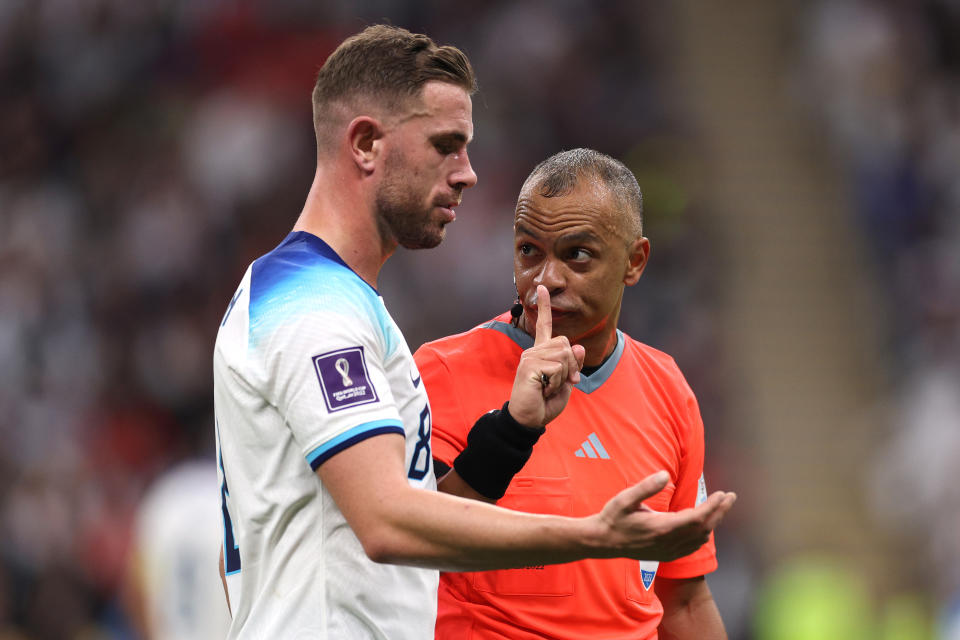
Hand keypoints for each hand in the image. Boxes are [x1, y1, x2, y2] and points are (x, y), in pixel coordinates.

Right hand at [507, 285, 584, 426]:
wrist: (529, 419)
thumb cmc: (545, 402)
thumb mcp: (566, 382)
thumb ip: (573, 364)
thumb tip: (577, 346)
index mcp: (541, 352)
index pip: (544, 325)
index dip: (545, 307)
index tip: (542, 287)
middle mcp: (534, 351)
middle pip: (566, 344)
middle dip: (570, 366)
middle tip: (557, 383)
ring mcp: (530, 357)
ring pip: (564, 355)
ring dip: (564, 377)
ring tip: (548, 387)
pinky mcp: (529, 366)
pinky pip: (558, 368)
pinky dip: (557, 383)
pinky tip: (543, 389)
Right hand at [590, 471, 736, 560]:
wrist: (603, 541)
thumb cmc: (613, 517)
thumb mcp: (625, 498)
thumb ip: (646, 487)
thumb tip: (664, 474)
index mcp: (661, 527)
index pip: (697, 518)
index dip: (713, 507)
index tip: (722, 494)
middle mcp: (668, 542)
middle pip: (703, 528)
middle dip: (719, 512)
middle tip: (731, 497)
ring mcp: (668, 551)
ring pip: (699, 539)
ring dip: (712, 522)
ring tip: (719, 507)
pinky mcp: (666, 555)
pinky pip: (691, 547)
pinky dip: (702, 534)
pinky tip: (704, 525)